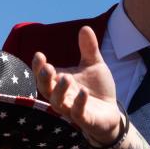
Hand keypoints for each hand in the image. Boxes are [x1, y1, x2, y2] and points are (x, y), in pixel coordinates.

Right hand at [33, 26, 122, 144]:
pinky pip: (78, 114)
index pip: (43, 75)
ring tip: (66, 78)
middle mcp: (62, 96)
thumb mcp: (94, 65)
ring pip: (57, 104)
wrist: (111, 112)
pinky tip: (83, 92)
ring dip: (59, 91)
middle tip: (47, 68)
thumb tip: (85, 27)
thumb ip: (89, 49)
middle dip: (43, 79)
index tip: (39, 54)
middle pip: (45, 89)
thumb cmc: (98, 89)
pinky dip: (78, 104)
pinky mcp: (85, 120)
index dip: (38, 66)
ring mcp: (72, 110)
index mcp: (60, 82)